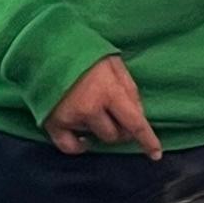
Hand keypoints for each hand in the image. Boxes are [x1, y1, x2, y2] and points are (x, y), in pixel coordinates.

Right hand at [45, 55, 161, 157]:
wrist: (47, 47)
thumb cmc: (85, 53)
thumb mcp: (115, 65)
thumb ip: (130, 90)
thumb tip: (139, 116)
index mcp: (110, 92)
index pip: (135, 124)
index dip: (148, 141)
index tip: (155, 154)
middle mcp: (91, 109)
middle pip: (116, 135)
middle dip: (121, 129)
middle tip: (115, 115)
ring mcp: (71, 118)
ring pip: (96, 138)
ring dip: (99, 130)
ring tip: (93, 111)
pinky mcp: (54, 123)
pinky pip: (70, 147)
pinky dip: (80, 146)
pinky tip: (83, 139)